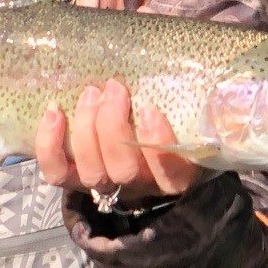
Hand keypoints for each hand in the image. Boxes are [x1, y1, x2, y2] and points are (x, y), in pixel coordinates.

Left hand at [35, 80, 203, 202]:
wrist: (125, 142)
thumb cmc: (162, 121)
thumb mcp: (182, 117)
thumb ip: (197, 105)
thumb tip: (217, 82)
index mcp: (173, 175)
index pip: (172, 174)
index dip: (158, 144)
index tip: (149, 110)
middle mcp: (139, 185)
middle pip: (123, 170)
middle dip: (113, 126)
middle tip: (114, 88)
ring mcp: (104, 186)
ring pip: (91, 171)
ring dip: (86, 129)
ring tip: (91, 93)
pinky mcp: (74, 182)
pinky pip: (58, 173)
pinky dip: (50, 145)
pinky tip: (53, 113)